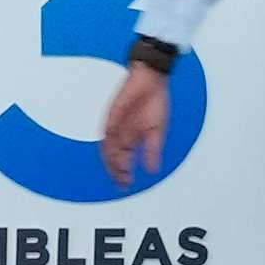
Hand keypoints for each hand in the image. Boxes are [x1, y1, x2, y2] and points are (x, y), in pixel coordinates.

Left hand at [96, 55, 181, 186]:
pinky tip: (113, 151)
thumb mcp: (157, 131)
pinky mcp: (112, 114)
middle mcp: (121, 133)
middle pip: (114, 157)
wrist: (151, 80)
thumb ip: (153, 151)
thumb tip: (152, 170)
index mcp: (132, 138)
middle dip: (117, 170)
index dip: (124, 173)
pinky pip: (107, 130)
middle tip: (121, 182)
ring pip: (108, 147)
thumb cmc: (155, 102)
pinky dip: (109, 142)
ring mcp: (115, 124)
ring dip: (112, 160)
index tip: (127, 184)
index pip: (124, 160)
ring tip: (118, 170)